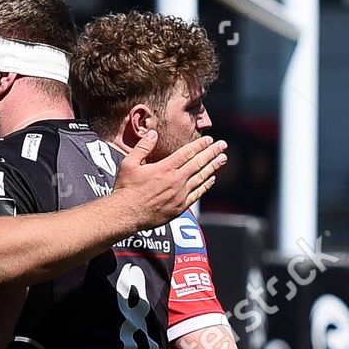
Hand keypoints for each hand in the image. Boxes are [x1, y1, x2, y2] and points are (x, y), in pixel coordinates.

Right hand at [113, 132, 227, 230]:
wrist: (125, 215)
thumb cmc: (125, 190)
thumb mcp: (128, 164)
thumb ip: (142, 147)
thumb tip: (152, 133)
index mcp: (164, 168)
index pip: (187, 153)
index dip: (200, 145)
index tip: (209, 139)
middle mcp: (175, 180)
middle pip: (199, 163)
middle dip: (212, 153)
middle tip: (222, 145)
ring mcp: (179, 195)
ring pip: (201, 177)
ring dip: (213, 167)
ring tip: (222, 159)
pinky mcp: (179, 207)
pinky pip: (197, 194)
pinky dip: (206, 185)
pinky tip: (211, 179)